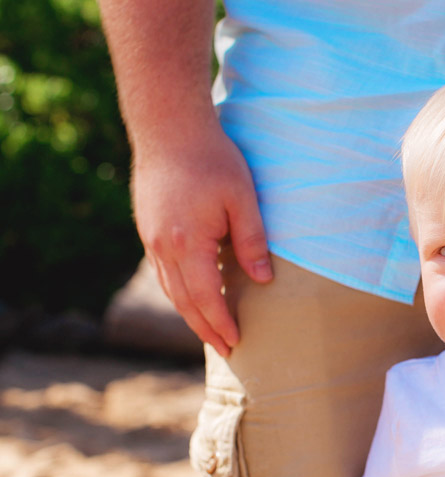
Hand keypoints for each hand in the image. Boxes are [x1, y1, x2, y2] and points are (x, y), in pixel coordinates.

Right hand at [132, 123, 271, 356]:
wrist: (168, 127)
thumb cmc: (212, 159)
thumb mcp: (242, 198)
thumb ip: (253, 241)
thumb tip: (263, 281)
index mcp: (187, 243)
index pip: (206, 298)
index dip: (221, 323)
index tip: (236, 342)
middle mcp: (163, 247)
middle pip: (183, 301)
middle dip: (205, 328)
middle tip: (226, 349)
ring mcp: (151, 238)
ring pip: (170, 289)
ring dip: (190, 314)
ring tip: (210, 331)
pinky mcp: (148, 228)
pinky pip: (163, 272)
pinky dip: (179, 291)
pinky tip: (192, 296)